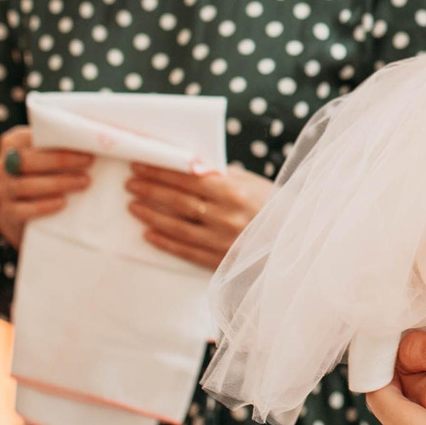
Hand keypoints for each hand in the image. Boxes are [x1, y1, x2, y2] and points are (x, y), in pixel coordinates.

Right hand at [0, 125, 91, 247]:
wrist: (26, 214)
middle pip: (26, 160)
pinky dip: (43, 206)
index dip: (59, 139)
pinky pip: (21, 210)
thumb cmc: (45, 174)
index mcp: (13, 143)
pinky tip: (63, 203)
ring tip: (84, 182)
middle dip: (60, 160)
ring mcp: (3, 189)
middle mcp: (3, 164)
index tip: (85, 143)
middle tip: (89, 162)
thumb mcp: (50, 156)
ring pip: (24, 185)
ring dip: (57, 183)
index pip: (31, 137)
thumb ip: (63, 145)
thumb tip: (98, 137)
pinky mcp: (7, 214)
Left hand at [127, 161, 267, 268]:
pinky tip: (148, 235)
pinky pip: (186, 250)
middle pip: (179, 200)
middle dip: (151, 189)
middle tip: (130, 182)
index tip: (140, 164)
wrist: (295, 240)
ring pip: (177, 226)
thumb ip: (221, 176)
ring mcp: (221, 239)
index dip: (161, 171)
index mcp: (233, 191)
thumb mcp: (252, 183)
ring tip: (133, 205)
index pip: (188, 178)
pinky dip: (165, 242)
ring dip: (151, 215)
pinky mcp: (220, 260)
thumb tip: (189, 167)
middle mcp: (225, 215)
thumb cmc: (273, 205)